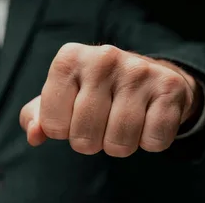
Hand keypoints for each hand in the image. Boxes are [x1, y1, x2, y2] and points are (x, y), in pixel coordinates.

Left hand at [19, 43, 200, 156]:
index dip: (62, 131)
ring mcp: (138, 70)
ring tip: (121, 123)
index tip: (72, 116)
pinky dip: (149, 142)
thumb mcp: (59, 98)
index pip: (52, 125)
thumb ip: (37, 118)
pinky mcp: (169, 87)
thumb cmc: (92, 92)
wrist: (148, 76)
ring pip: (119, 143)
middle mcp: (103, 58)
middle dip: (90, 142)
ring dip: (119, 145)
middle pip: (83, 138)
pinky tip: (147, 120)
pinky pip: (153, 141)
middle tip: (99, 124)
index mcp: (68, 58)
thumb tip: (35, 135)